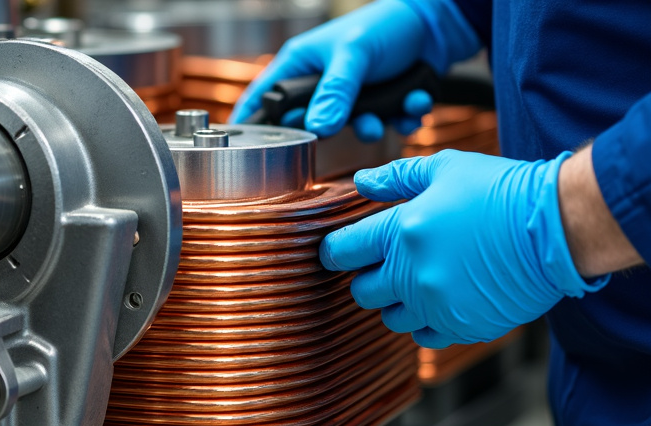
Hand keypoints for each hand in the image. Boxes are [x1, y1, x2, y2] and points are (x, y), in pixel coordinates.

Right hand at [230, 0, 434, 139]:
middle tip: (349, 125)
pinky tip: (414, 102)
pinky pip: (384, 124)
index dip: (250, 122)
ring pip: (351, 128)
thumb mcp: (354, 55)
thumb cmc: (386, 25)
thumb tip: (318, 129)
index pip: (264, 97)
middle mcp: (322, 83)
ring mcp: (350, 95)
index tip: (243, 148)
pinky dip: (402, 118)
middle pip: (310, 123)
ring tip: (390, 115)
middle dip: (335, 130)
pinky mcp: (379, 103)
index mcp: (302, 64)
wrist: (437, 23)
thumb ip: (336, 92)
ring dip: (374, 126)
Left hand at [319, 150, 607, 347]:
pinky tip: (442, 300)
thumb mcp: (446, 168)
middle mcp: (411, 275)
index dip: (335, 251)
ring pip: (390, 319)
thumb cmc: (503, 191)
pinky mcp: (463, 326)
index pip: (340, 252)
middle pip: (360, 292)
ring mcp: (436, 305)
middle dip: (367, 278)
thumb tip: (362, 182)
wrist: (557, 227)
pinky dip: (426, 323)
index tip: (342, 250)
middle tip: (388, 264)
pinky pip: (425, 337)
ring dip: (397, 303)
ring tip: (420, 281)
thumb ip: (397, 178)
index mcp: (400, 233)